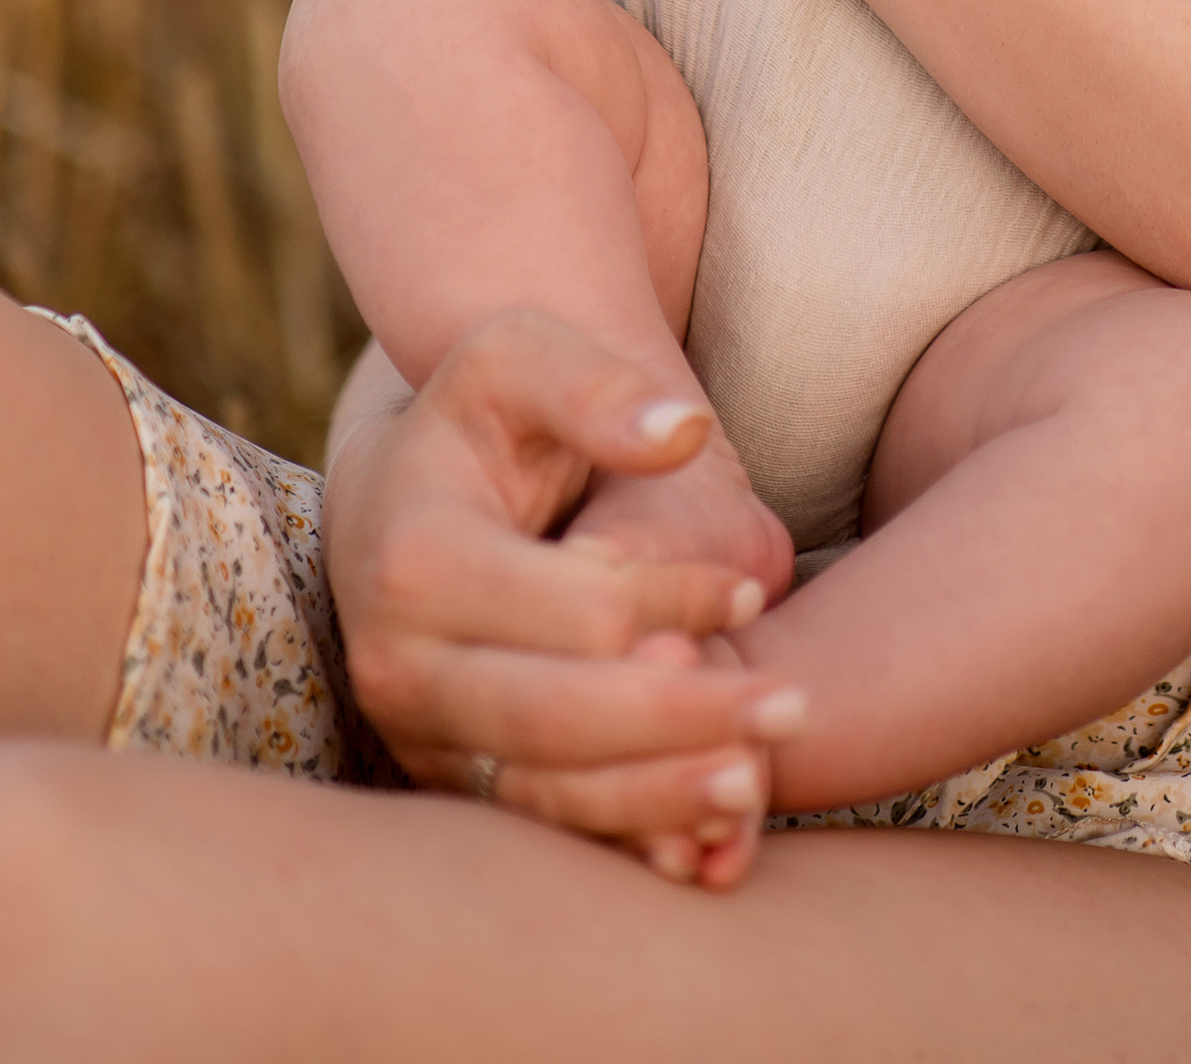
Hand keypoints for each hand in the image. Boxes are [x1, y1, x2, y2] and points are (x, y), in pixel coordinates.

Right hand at [324, 310, 806, 882]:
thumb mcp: (521, 357)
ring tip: (753, 782)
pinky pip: (536, 830)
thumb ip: (596, 384)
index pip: (577, 605)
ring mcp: (418, 735)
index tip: (755, 586)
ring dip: (656, 798)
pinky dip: (620, 834)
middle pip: (556, 718)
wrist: (405, 493)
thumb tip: (681, 432)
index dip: (678, 601)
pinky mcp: (448, 779)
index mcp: (417, 557)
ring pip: (542, 795)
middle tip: (791, 710)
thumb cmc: (482, 416)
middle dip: (682, 720)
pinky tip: (700, 830)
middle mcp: (399, 666)